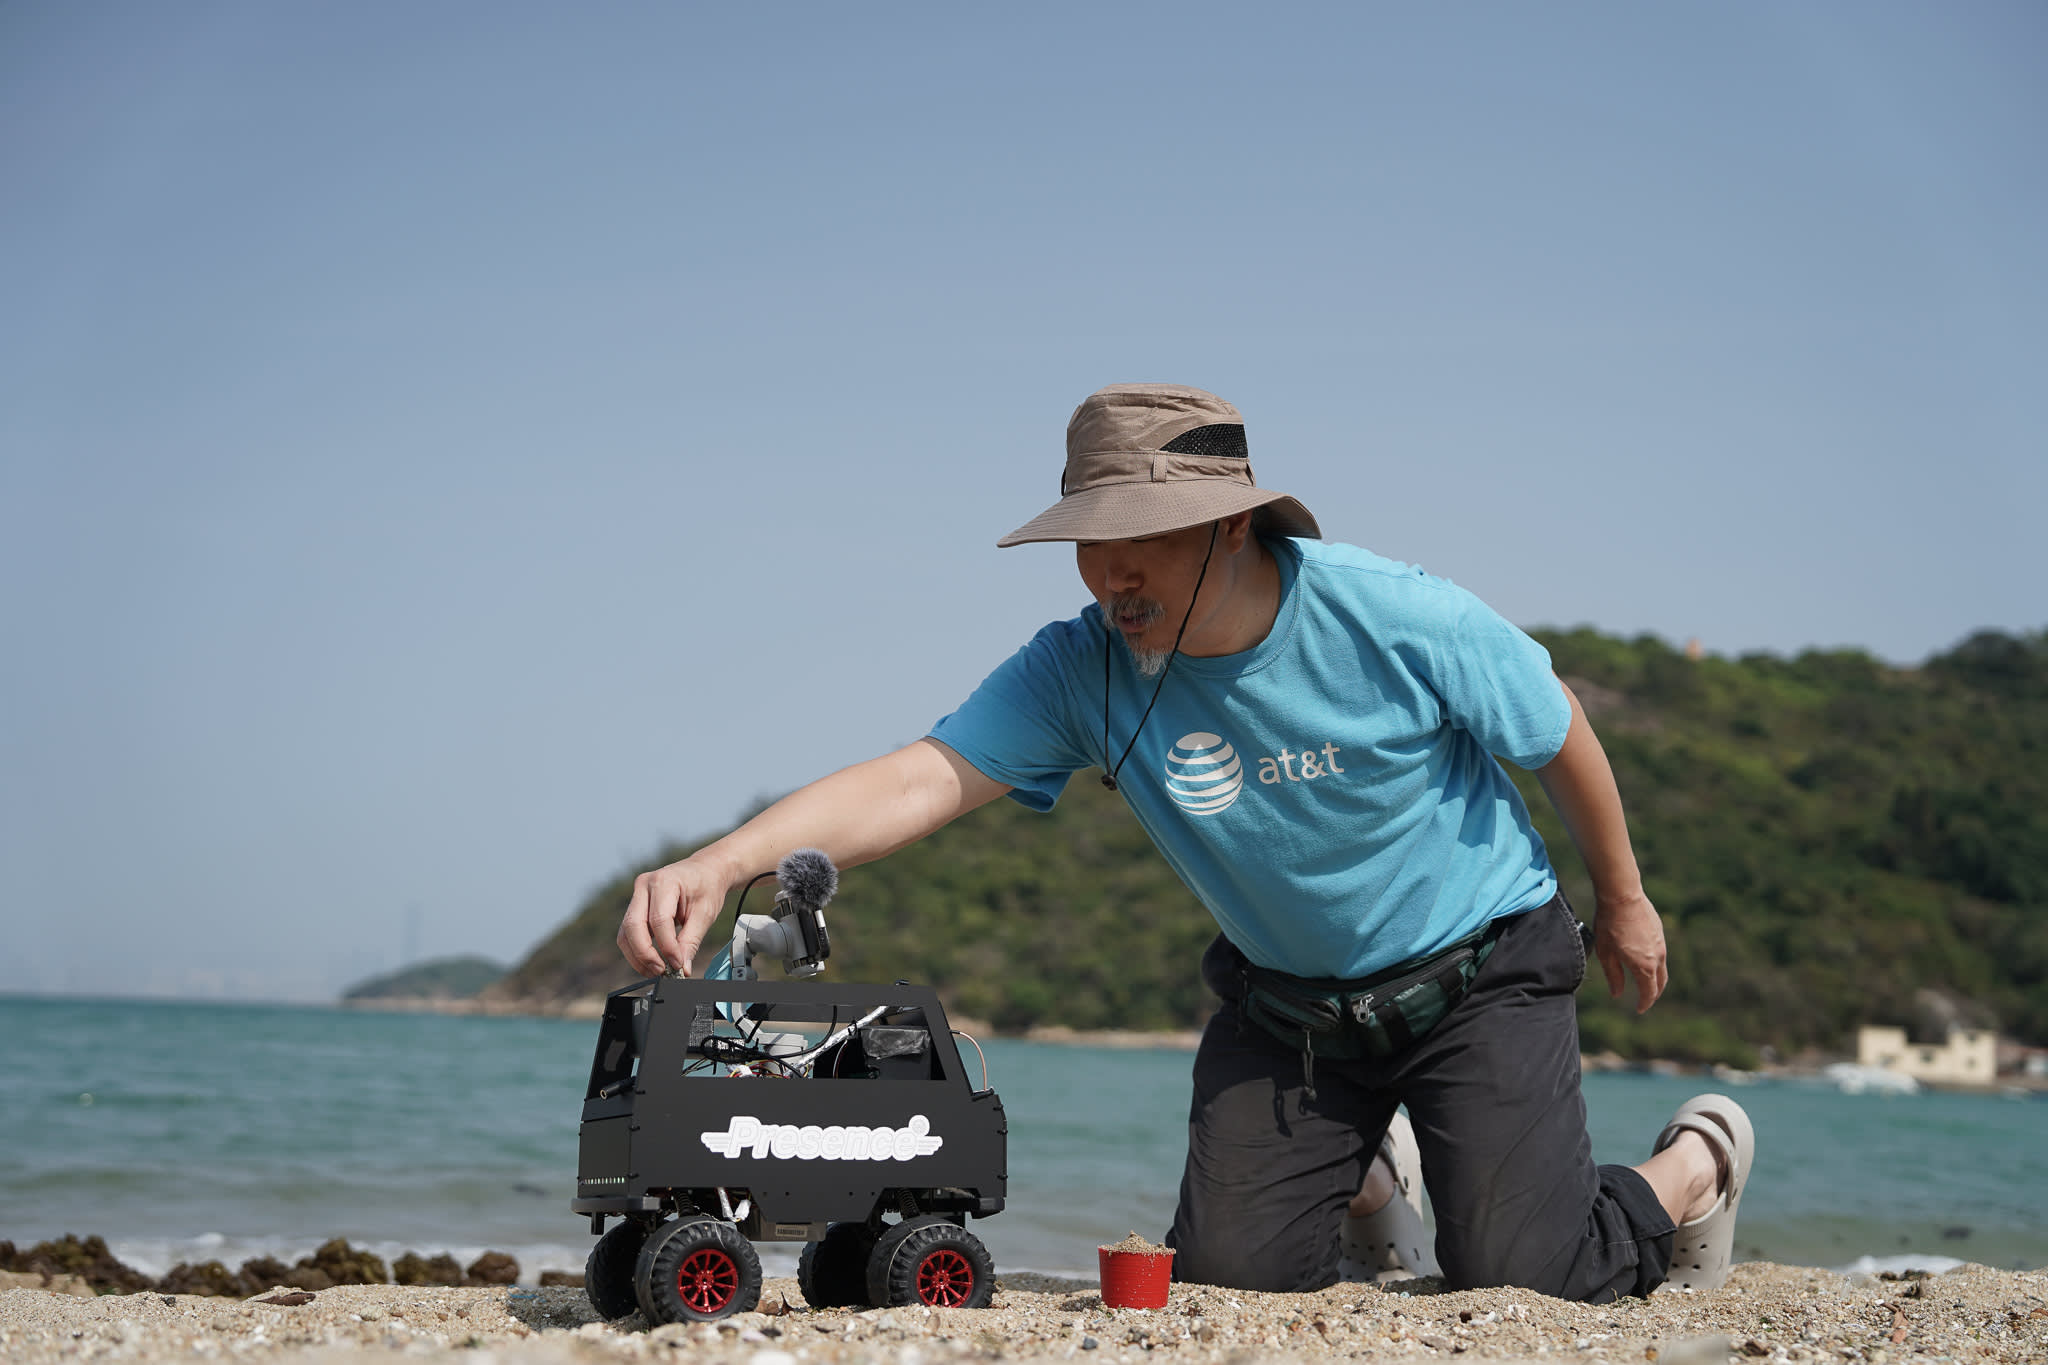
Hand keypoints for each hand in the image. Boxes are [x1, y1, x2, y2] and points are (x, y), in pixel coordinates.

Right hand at [617, 853, 737, 977]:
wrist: (705, 870)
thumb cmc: (706, 886)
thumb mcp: (705, 914)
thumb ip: (691, 941)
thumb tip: (682, 969)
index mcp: (664, 881)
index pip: (659, 920)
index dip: (667, 947)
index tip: (678, 965)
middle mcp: (644, 885)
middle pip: (634, 926)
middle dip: (645, 954)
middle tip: (662, 972)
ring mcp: (636, 895)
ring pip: (626, 933)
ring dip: (638, 956)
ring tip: (656, 971)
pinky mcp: (635, 906)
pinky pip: (628, 932)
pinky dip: (637, 950)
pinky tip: (651, 961)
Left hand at [1593, 889, 1666, 1012]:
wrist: (1622, 896)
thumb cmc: (1609, 924)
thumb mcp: (1606, 953)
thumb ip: (1613, 975)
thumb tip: (1617, 994)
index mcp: (1644, 966)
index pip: (1649, 992)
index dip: (1644, 1003)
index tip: (1639, 1009)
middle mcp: (1657, 957)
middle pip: (1660, 983)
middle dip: (1653, 994)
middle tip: (1645, 1000)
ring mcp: (1661, 944)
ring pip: (1663, 968)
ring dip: (1656, 979)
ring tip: (1645, 982)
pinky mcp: (1660, 932)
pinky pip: (1661, 953)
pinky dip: (1655, 963)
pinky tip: (1645, 960)